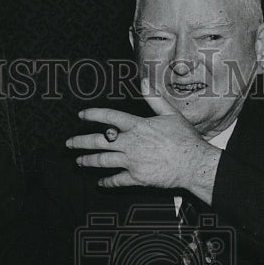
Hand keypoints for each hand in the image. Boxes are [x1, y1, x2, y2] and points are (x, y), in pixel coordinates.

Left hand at [67, 78, 221, 200]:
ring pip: (103, 161)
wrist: (193, 163)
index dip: (93, 114)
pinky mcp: (137, 178)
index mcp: (137, 126)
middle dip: (80, 142)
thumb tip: (145, 82)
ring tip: (79, 161)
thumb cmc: (185, 139)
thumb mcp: (171, 114)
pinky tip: (100, 182)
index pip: (109, 117)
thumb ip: (155, 99)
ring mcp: (132, 161)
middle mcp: (130, 143)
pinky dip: (107, 182)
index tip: (82, 115)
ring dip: (88, 161)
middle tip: (69, 143)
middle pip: (98, 141)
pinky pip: (117, 180)